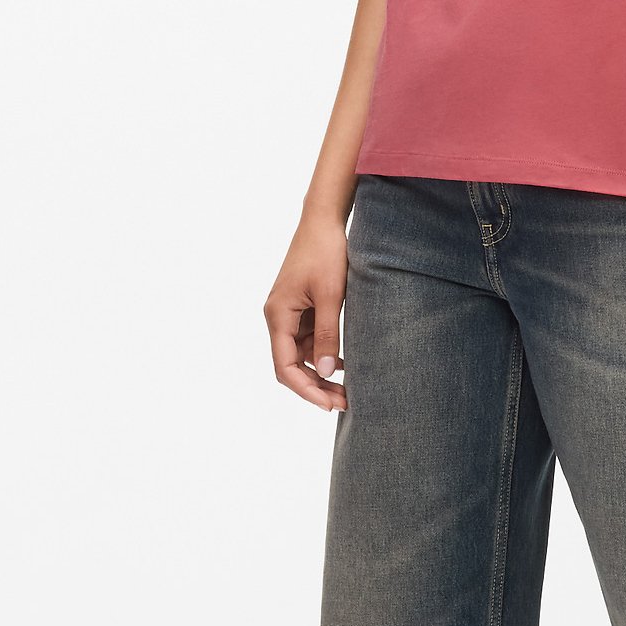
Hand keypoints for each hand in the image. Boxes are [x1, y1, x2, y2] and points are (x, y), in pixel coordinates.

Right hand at [265, 208, 351, 411]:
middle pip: (290, 366)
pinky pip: (308, 340)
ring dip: (320, 373)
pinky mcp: (301, 308)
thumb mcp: (330, 296)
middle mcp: (278, 317)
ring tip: (348, 389)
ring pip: (301, 355)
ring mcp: (289, 313)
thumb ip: (327, 334)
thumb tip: (324, 372)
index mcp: (278, 315)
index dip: (306, 390)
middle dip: (315, 387)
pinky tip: (343, 364)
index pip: (285, 367)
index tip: (329, 405)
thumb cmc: (326, 252)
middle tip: (344, 403)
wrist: (324, 220)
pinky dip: (323, 354)